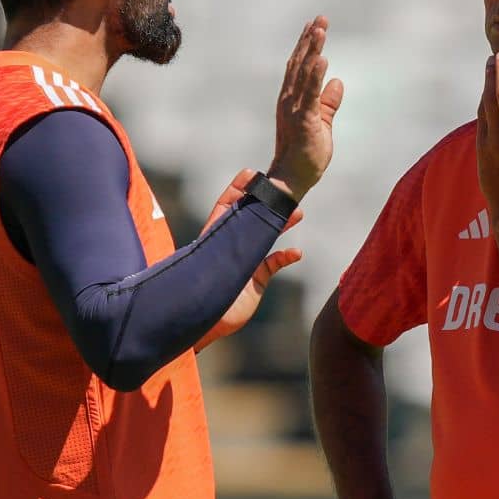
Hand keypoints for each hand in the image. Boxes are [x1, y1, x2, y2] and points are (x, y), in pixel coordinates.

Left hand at [194, 169, 304, 351]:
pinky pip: (274, 263)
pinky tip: (297, 253)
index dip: (238, 189)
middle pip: (252, 216)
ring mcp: (246, 260)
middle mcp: (232, 245)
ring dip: (281, 224)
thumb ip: (219, 240)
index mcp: (215, 236)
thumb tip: (225, 212)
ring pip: (266, 236)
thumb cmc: (200, 293)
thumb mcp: (210, 263)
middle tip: (284, 190)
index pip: (227, 205)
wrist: (205, 324)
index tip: (252, 174)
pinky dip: (286, 256)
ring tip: (297, 214)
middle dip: (268, 202)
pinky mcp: (257, 278)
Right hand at [267, 16, 343, 202]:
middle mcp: (289, 100)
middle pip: (299, 63)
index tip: (315, 24)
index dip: (306, 44)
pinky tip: (322, 59)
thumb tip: (338, 81)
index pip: (298, 66)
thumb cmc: (304, 154)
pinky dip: (315, 76)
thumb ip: (329, 102)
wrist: (291, 180)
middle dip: (310, 39)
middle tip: (321, 18)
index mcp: (291, 99)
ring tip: (320, 29)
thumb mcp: (322, 122)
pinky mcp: (303, 121)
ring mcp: (294, 109)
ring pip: (303, 73)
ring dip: (312, 50)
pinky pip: (310, 94)